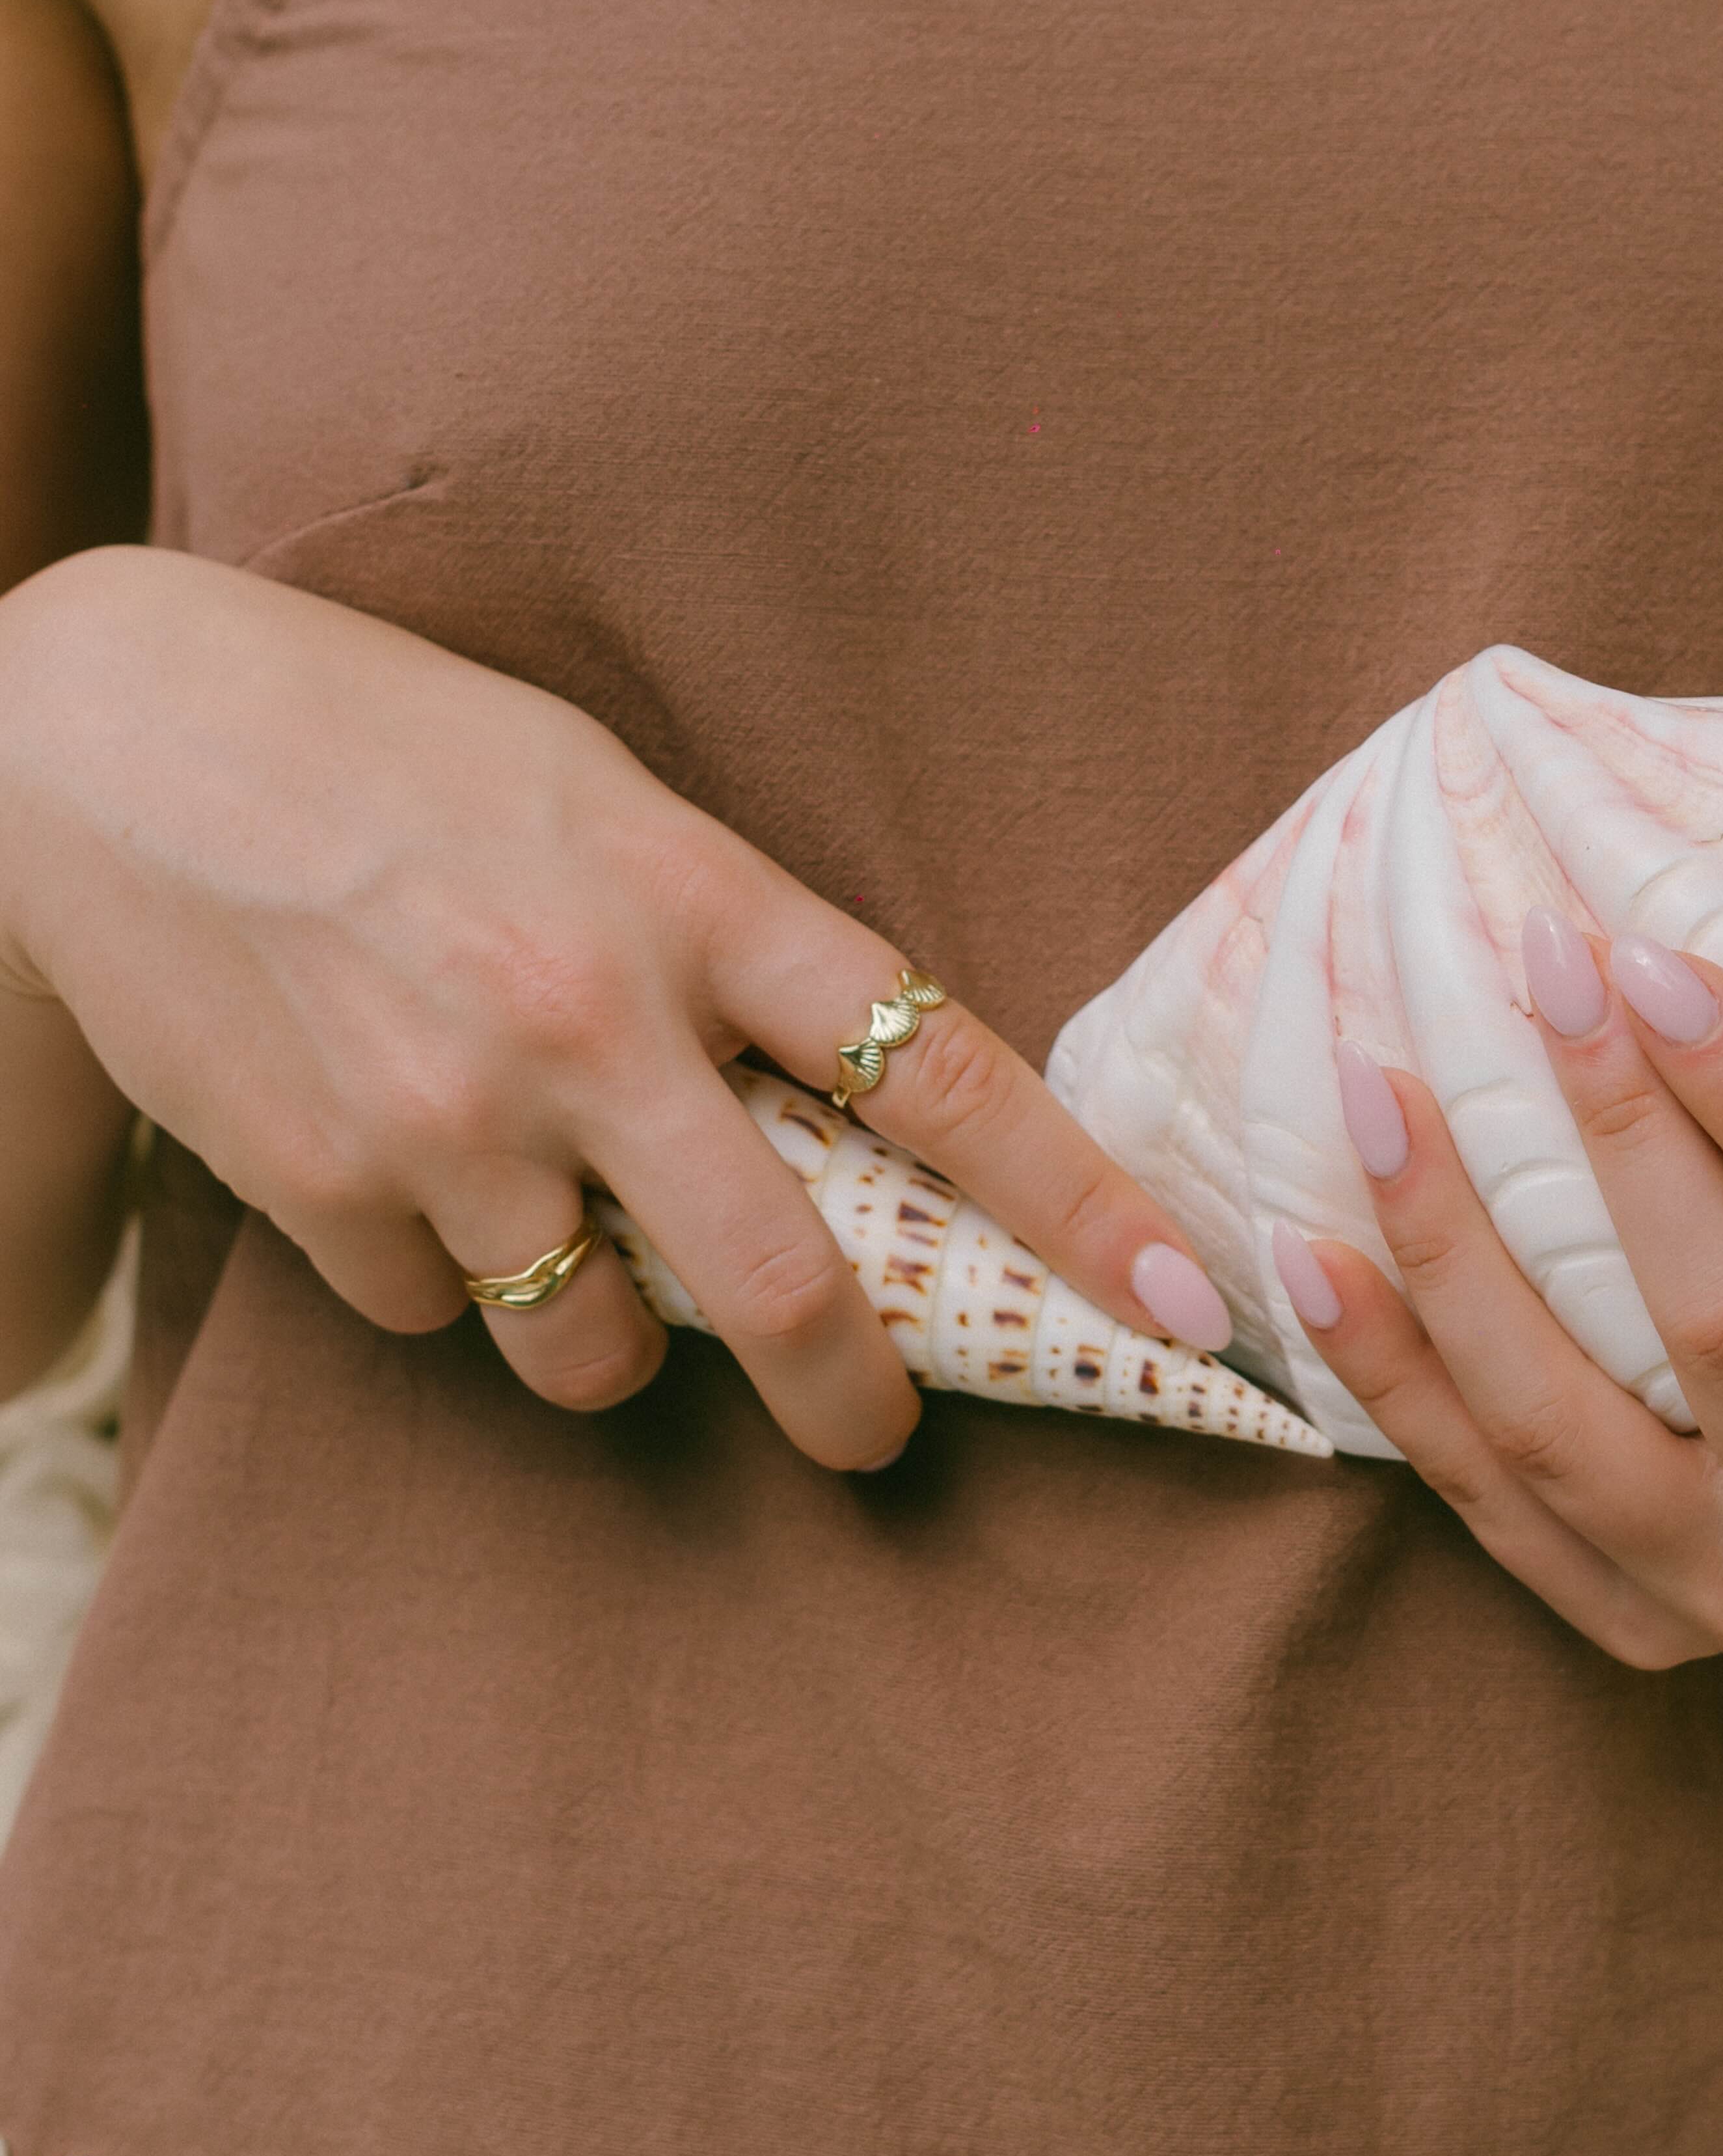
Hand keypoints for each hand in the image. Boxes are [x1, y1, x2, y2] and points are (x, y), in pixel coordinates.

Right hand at [0, 547, 1231, 1467]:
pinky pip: (440, 1316)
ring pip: (599, 1347)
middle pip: (784, 1283)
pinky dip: (447, 1278)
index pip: (933, 1066)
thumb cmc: (387, 744)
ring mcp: (446, 1112)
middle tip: (872, 1431)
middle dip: (853, 1397)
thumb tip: (820, 1129)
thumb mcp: (595, 797)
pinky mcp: (317, 1182)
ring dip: (612, 1334)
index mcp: (687, 891)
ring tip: (557, 1226)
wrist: (103, 725)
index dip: (1077, 1198)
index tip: (1182, 1296)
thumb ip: (719, 949)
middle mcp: (583, 1013)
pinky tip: (399, 1160)